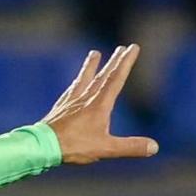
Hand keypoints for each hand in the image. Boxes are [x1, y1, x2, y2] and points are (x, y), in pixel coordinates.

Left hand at [39, 45, 158, 164]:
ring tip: (94, 53)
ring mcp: (71, 101)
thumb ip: (130, 146)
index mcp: (100, 104)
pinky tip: (75, 82)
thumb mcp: (106, 148)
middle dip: (114, 61)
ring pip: (84, 79)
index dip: (126, 63)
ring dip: (91, 66)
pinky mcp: (60, 108)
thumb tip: (154, 147)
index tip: (133, 47)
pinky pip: (70, 90)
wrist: (42, 146)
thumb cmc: (74, 146)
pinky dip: (76, 83)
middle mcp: (86, 98)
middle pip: (103, 75)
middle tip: (122, 48)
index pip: (116, 79)